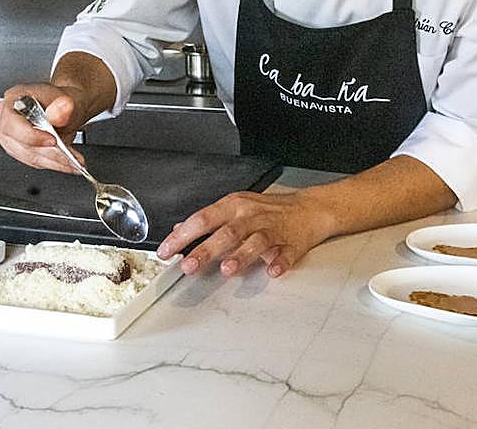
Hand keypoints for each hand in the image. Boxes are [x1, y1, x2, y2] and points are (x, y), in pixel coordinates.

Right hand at [0, 83, 87, 172]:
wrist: (63, 109)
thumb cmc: (59, 102)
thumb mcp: (68, 99)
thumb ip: (64, 106)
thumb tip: (62, 108)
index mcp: (13, 101)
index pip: (12, 124)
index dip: (31, 135)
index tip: (53, 140)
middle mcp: (6, 120)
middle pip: (22, 144)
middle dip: (49, 153)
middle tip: (70, 156)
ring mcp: (10, 138)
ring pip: (29, 156)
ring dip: (53, 161)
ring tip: (72, 162)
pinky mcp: (18, 151)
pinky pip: (34, 162)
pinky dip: (53, 163)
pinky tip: (67, 163)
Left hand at [156, 191, 337, 278]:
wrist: (309, 208)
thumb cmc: (269, 210)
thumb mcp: (235, 208)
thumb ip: (208, 221)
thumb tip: (179, 231)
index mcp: (234, 206)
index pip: (203, 219)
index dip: (183, 236)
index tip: (166, 251)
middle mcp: (252, 216)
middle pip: (227, 232)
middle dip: (206, 250)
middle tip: (188, 265)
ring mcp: (273, 230)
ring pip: (255, 241)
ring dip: (241, 255)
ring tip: (227, 270)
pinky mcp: (292, 244)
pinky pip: (286, 253)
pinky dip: (279, 262)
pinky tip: (272, 270)